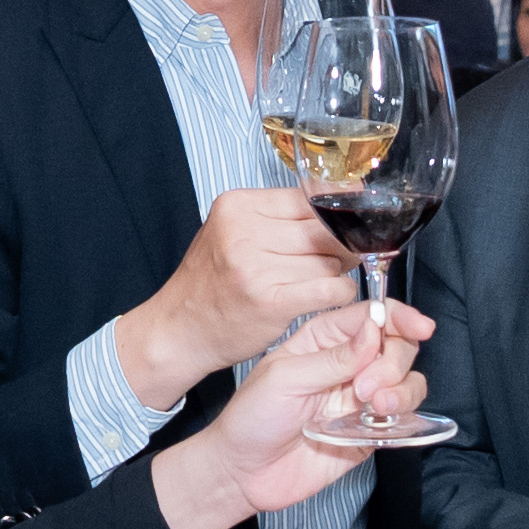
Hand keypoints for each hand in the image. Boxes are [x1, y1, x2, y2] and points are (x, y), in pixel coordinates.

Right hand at [115, 185, 365, 408]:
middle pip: (321, 229)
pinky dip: (340, 293)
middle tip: (340, 258)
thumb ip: (277, 217)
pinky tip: (330, 296)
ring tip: (317, 282)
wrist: (179, 329)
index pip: (307, 199)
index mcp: (237, 206)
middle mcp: (244, 232)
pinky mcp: (271, 302)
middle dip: (339, 245)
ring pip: (329, 261)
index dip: (333, 215)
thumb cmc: (212, 283)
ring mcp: (256, 268)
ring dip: (335, 272)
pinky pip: (331, 289)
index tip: (349, 222)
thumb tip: (341, 203)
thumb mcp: (232, 233)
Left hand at [154, 297, 436, 528]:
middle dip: (394, 361)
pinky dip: (403, 415)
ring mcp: (361, 398)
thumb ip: (334, 357)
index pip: (372, 316)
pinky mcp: (369, 431)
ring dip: (402, 389)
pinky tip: (379, 421)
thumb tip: (375, 330)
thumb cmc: (252, 419)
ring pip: (407, 381)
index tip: (420, 327)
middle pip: (397, 346)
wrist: (244, 473)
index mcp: (324, 339)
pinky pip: (403, 417)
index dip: (400, 318)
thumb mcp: (285, 378)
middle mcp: (348, 365)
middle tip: (366, 387)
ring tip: (377, 406)